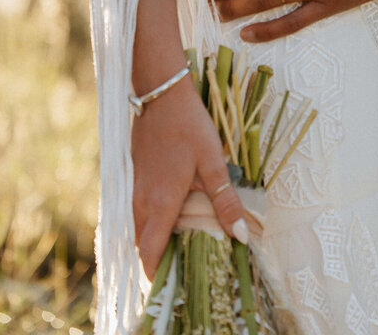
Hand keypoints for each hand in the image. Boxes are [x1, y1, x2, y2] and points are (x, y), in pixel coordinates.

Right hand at [131, 75, 253, 277]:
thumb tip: (242, 236)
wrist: (161, 93)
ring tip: (181, 245)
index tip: (175, 285)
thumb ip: (225, 201)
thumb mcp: (214, 162)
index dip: (158, 275)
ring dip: (154, 241)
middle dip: (158, 261)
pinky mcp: (135, 177)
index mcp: (162, 203)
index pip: (150, 253)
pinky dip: (150, 223)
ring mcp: (136, 189)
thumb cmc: (190, 126)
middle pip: (143, 245)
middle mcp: (143, 201)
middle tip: (185, 266)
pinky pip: (138, 212)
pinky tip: (171, 215)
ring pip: (139, 228)